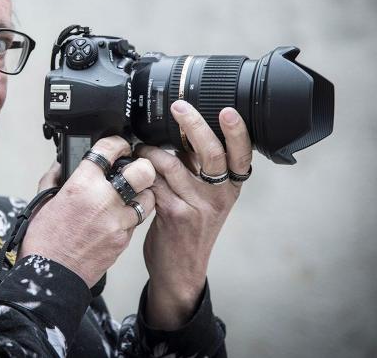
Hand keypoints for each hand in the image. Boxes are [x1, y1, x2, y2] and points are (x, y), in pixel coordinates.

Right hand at [20, 136, 156, 286]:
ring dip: (140, 193)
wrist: (52, 276)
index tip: (119, 145)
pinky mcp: (124, 239)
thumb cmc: (45, 241)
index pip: (110, 148)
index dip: (118, 142)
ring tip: (128, 194)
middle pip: (143, 171)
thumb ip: (56, 177)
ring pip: (148, 197)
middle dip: (142, 166)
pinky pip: (137, 220)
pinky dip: (131, 215)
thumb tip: (63, 163)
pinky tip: (117, 216)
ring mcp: (118, 221)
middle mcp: (104, 200)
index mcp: (82, 184)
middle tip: (134, 168)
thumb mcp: (43, 200)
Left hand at [136, 100, 251, 328]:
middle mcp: (219, 195)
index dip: (237, 132)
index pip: (241, 155)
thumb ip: (200, 166)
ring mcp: (198, 206)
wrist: (181, 269)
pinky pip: (155, 181)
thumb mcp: (206, 196)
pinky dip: (142, 171)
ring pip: (172, 163)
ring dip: (151, 150)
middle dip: (193, 124)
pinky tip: (135, 170)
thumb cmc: (191, 225)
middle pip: (211, 153)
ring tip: (140, 147)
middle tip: (179, 107)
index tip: (228, 110)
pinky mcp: (175, 214)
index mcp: (230, 187)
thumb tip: (184, 128)